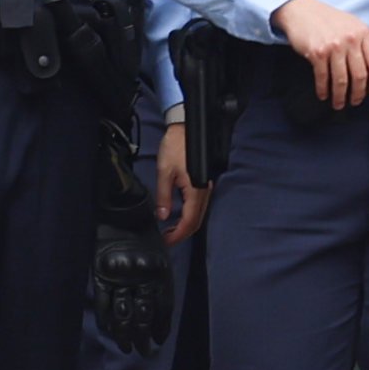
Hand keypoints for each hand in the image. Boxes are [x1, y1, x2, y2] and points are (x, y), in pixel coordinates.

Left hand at [158, 121, 210, 245]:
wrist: (186, 128)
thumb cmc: (176, 146)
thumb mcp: (164, 171)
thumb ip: (164, 196)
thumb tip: (163, 215)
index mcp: (196, 190)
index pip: (190, 221)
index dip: (178, 234)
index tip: (167, 241)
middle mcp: (204, 191)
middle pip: (196, 222)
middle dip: (182, 234)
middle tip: (167, 239)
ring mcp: (205, 188)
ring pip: (199, 215)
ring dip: (186, 226)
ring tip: (170, 231)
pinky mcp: (203, 184)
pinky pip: (198, 206)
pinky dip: (189, 216)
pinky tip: (179, 216)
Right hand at [275, 0, 368, 109]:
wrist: (302, 11)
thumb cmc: (329, 19)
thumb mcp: (356, 25)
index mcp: (363, 33)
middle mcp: (350, 40)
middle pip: (360, 75)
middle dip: (359, 93)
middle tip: (356, 101)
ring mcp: (333, 47)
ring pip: (342, 80)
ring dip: (341, 96)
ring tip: (339, 102)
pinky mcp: (317, 53)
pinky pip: (323, 77)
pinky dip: (323, 89)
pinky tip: (324, 94)